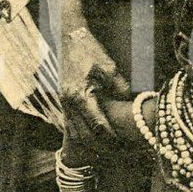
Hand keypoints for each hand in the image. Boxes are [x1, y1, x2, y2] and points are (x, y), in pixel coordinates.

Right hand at [60, 25, 131, 142]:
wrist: (70, 39)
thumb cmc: (91, 52)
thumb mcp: (110, 67)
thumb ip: (120, 87)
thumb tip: (128, 103)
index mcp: (80, 95)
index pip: (97, 124)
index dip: (109, 137)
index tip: (121, 144)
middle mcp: (69, 102)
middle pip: (84, 135)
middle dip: (99, 146)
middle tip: (116, 152)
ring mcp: (64, 103)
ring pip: (74, 133)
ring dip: (88, 144)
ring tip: (105, 151)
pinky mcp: (64, 101)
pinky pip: (70, 125)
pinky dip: (80, 135)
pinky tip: (92, 140)